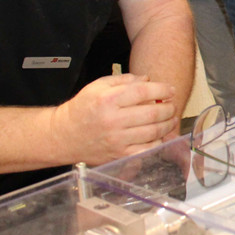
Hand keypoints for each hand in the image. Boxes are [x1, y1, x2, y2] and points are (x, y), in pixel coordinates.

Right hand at [51, 74, 178, 164]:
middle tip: (172, 105)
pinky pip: (147, 149)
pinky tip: (159, 135)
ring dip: (168, 124)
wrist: (62, 136)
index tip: (170, 90)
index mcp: (108, 100)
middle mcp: (113, 120)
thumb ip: (124, 80)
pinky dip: (158, 141)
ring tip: (171, 119)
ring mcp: (117, 140)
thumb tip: (147, 79)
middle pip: (153, 113)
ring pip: (154, 132)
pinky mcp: (119, 155)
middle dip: (169, 108)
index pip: (144, 92)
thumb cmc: (82, 109)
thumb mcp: (97, 86)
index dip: (162, 90)